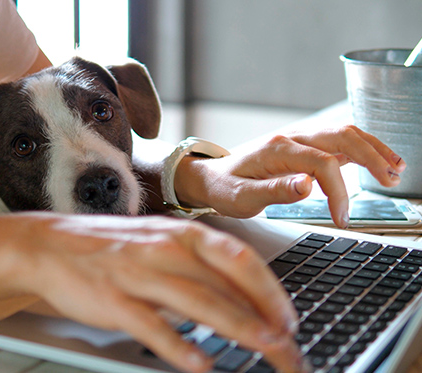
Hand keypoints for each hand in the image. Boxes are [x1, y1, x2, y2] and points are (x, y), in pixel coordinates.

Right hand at [14, 213, 304, 372]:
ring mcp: (138, 272)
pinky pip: (151, 324)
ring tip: (264, 348)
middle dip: (265, 316)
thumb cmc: (112, 246)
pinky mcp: (112, 298)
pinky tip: (200, 364)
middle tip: (289, 347)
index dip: (270, 290)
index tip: (289, 318)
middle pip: (226, 284)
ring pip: (197, 301)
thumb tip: (240, 297)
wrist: (51, 244)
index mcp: (181, 234)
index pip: (239, 259)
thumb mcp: (159, 244)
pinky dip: (178, 345)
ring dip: (236, 326)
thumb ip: (197, 267)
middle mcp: (165, 249)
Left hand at [175, 125, 405, 227]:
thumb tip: (308, 186)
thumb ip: (274, 191)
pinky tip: (377, 162)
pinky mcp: (302, 148)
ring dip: (372, 148)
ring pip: (344, 134)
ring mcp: (298, 140)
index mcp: (278, 150)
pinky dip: (361, 149)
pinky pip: (337, 142)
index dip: (338, 191)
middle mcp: (292, 139)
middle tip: (391, 181)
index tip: (341, 217)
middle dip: (371, 157)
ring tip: (396, 169)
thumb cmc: (225, 188)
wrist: (212, 177)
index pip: (322, 163)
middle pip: (341, 137)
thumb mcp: (241, 198)